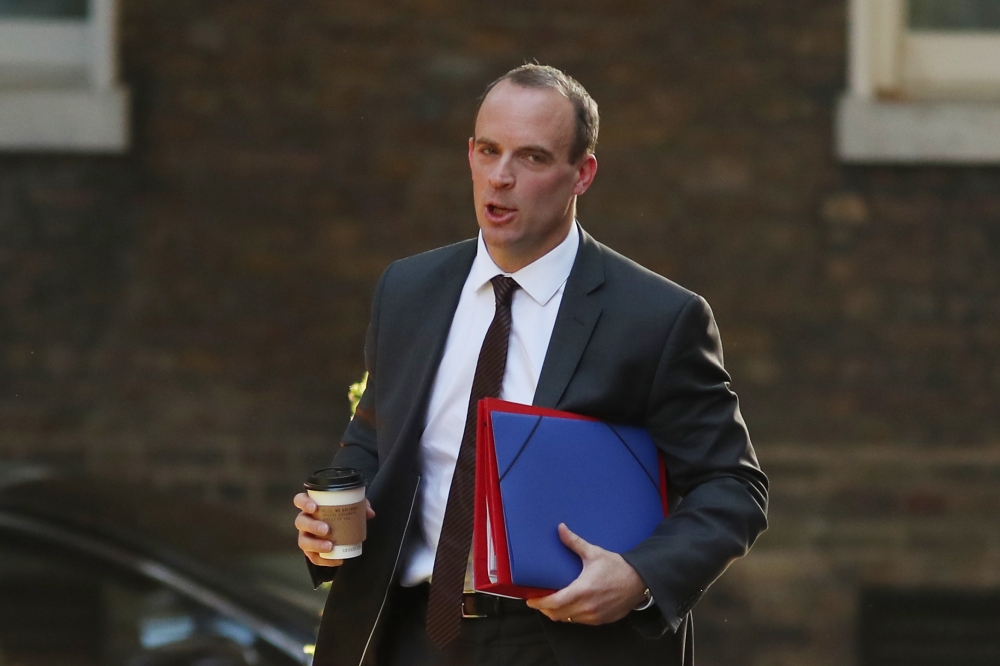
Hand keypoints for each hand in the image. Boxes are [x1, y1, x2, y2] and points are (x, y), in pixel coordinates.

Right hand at [293, 492, 374, 566]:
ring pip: (303, 541)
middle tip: (326, 529)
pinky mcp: (310, 551)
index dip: (304, 503)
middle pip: (301, 522)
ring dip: (315, 545)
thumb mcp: (351, 505)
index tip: (314, 507)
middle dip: (312, 526)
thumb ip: (360, 505)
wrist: (339, 529)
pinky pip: (312, 557)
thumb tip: (369, 513)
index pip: (299, 500)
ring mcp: (305, 536)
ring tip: (330, 546)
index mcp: (310, 505)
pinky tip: (337, 560)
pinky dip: (324, 560)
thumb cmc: (341, 512)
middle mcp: (305, 520)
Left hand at [526, 523, 648, 624]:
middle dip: (545, 609)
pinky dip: (571, 615)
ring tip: (552, 603)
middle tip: (538, 600)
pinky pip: (580, 621)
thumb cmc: (617, 566)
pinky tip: (570, 606)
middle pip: (557, 615)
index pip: (554, 603)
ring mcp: (594, 616)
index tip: (530, 599)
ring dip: (558, 613)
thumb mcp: (594, 553)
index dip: (539, 603)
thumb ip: (574, 542)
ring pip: (568, 620)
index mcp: (582, 591)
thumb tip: (560, 528)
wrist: (639, 581)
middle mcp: (586, 607)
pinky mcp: (601, 620)